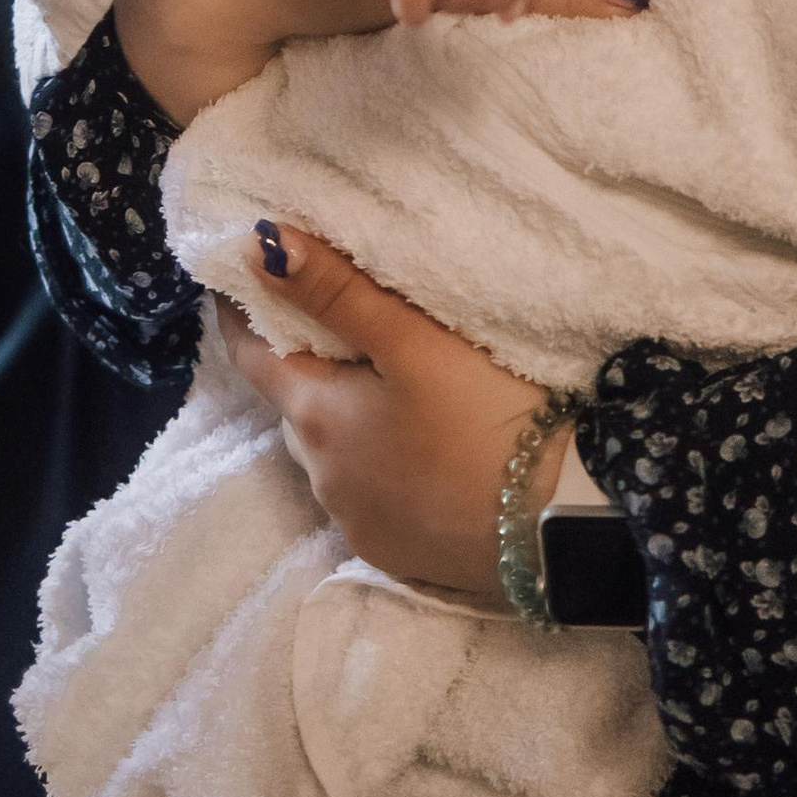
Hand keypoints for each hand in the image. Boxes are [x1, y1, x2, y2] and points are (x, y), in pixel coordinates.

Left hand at [216, 224, 564, 602]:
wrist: (554, 525)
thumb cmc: (483, 419)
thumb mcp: (415, 343)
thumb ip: (338, 292)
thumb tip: (259, 246)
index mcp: (316, 419)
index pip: (252, 358)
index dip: (241, 315)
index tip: (241, 281)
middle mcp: (321, 478)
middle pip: (295, 407)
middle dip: (303, 364)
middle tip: (332, 322)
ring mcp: (356, 523)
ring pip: (332, 454)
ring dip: (344, 419)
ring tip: (382, 385)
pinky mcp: (394, 551)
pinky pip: (366, 497)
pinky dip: (376, 465)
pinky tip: (414, 451)